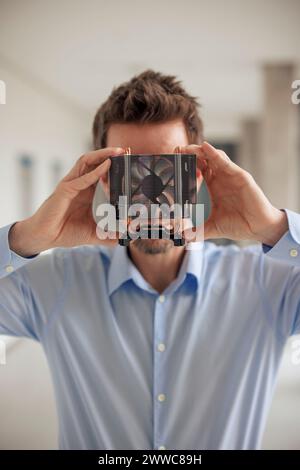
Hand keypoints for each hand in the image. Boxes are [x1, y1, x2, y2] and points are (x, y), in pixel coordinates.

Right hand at [9, 147, 124, 256]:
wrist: (45, 238)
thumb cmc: (65, 232)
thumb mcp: (93, 233)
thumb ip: (110, 234)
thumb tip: (126, 235)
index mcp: (86, 191)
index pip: (101, 172)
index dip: (114, 165)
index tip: (128, 162)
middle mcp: (79, 184)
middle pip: (94, 162)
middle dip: (110, 154)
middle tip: (126, 151)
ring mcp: (71, 185)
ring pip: (86, 162)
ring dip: (102, 155)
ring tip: (118, 152)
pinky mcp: (64, 190)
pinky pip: (82, 178)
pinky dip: (95, 171)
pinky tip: (107, 166)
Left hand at [179, 142, 287, 245]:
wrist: (259, 229)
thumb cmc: (239, 225)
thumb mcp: (213, 227)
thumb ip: (198, 231)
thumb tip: (183, 238)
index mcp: (214, 186)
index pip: (198, 170)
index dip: (186, 164)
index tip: (173, 161)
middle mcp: (222, 178)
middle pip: (204, 160)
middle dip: (190, 153)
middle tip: (176, 150)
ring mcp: (231, 176)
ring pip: (214, 157)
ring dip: (199, 151)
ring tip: (186, 148)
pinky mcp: (240, 176)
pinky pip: (226, 162)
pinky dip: (215, 154)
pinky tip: (205, 148)